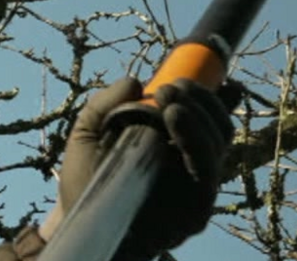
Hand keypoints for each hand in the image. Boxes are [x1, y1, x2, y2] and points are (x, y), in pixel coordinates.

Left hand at [42, 76, 233, 258]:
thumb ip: (106, 103)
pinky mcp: (197, 210)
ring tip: (169, 99)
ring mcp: (196, 187)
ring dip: (198, 112)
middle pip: (219, 125)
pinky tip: (174, 118)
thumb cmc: (86, 179)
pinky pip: (209, 172)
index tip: (205, 74)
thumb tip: (136, 81)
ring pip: (219, 141)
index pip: (209, 118)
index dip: (216, 95)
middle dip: (200, 97)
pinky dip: (197, 141)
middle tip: (169, 87)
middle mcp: (192, 165)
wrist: (76, 221)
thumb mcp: (88, 132)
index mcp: (177, 146)